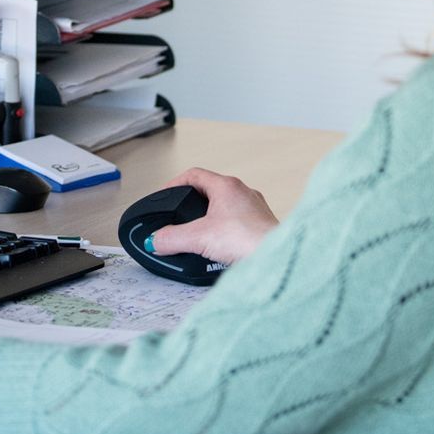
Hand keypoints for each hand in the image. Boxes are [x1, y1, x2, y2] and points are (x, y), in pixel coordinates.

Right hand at [147, 168, 279, 266]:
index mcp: (227, 186)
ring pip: (225, 208)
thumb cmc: (250, 240)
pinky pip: (238, 224)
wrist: (277, 259)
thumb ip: (172, 238)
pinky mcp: (261, 227)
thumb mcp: (199, 238)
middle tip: (179, 217)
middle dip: (191, 205)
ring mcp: (255, 209)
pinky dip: (224, 232)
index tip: (165, 196)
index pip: (194, 174)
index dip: (175, 184)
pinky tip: (220, 248)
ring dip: (209, 219)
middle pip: (210, 191)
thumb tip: (155, 240)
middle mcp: (243, 193)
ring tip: (198, 235)